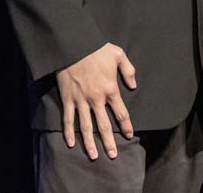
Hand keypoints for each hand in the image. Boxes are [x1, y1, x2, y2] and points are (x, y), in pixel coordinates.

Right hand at [56, 42, 136, 159]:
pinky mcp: (68, 99)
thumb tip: (134, 85)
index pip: (120, 112)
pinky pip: (68, 119)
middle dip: (109, 141)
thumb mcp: (118, 55)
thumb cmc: (97, 49)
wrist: (74, 46)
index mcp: (110, 89)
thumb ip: (128, 70)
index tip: (129, 135)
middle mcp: (96, 99)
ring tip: (94, 155)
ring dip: (90, 143)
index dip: (126, 125)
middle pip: (104, 125)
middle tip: (113, 155)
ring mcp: (81, 100)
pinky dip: (69, 132)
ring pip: (86, 126)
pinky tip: (72, 143)